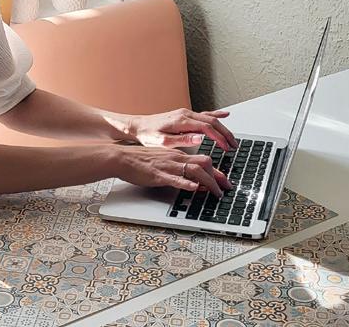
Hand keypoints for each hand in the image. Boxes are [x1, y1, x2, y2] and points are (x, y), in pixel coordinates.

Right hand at [115, 145, 231, 196]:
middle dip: (218, 177)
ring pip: (195, 170)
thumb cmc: (140, 160)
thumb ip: (177, 169)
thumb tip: (193, 181)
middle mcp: (176, 159)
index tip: (225, 182)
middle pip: (205, 163)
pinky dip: (187, 184)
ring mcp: (168, 166)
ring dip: (209, 182)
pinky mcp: (159, 175)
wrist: (122, 158)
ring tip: (215, 193)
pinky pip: (175, 178)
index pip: (203, 160)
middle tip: (225, 189)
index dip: (217, 172)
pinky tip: (193, 188)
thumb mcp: (162, 161)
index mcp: (177, 155)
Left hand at [129, 108, 237, 150]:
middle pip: (212, 121)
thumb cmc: (149, 135)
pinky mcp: (184, 115)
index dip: (219, 138)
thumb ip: (182, 140)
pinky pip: (203, 114)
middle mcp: (185, 114)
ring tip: (232, 139)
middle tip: (234, 145)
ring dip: (222, 127)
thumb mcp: (163, 141)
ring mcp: (185, 113)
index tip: (227, 147)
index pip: (207, 127)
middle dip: (225, 133)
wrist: (139, 126)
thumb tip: (200, 138)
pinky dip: (216, 114)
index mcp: (181, 121)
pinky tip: (224, 115)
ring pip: (210, 118)